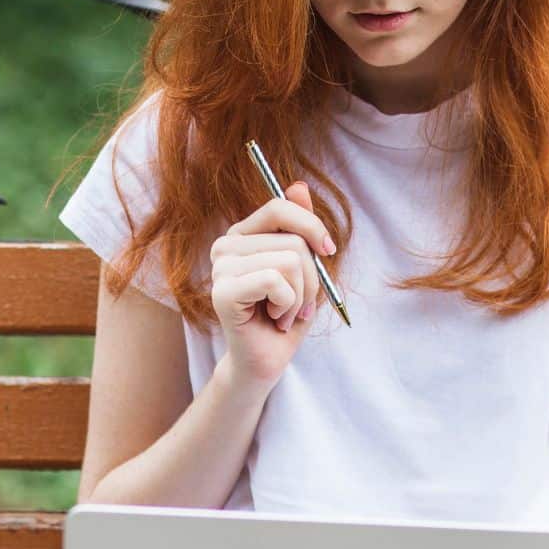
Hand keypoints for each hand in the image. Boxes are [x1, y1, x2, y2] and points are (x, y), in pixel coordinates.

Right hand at [209, 181, 332, 392]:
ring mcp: (220, 268)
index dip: (312, 226)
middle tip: (299, 305)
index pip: (280, 207)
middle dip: (311, 278)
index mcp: (243, 236)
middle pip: (294, 240)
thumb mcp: (303, 269)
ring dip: (300, 296)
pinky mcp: (223, 292)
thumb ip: (301, 229)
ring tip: (285, 314)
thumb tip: (298, 185)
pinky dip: (288, 305)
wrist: (265, 363)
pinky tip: (274, 320)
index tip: (328, 252)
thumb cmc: (285, 317)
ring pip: (289, 261)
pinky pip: (275, 281)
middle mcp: (226, 246)